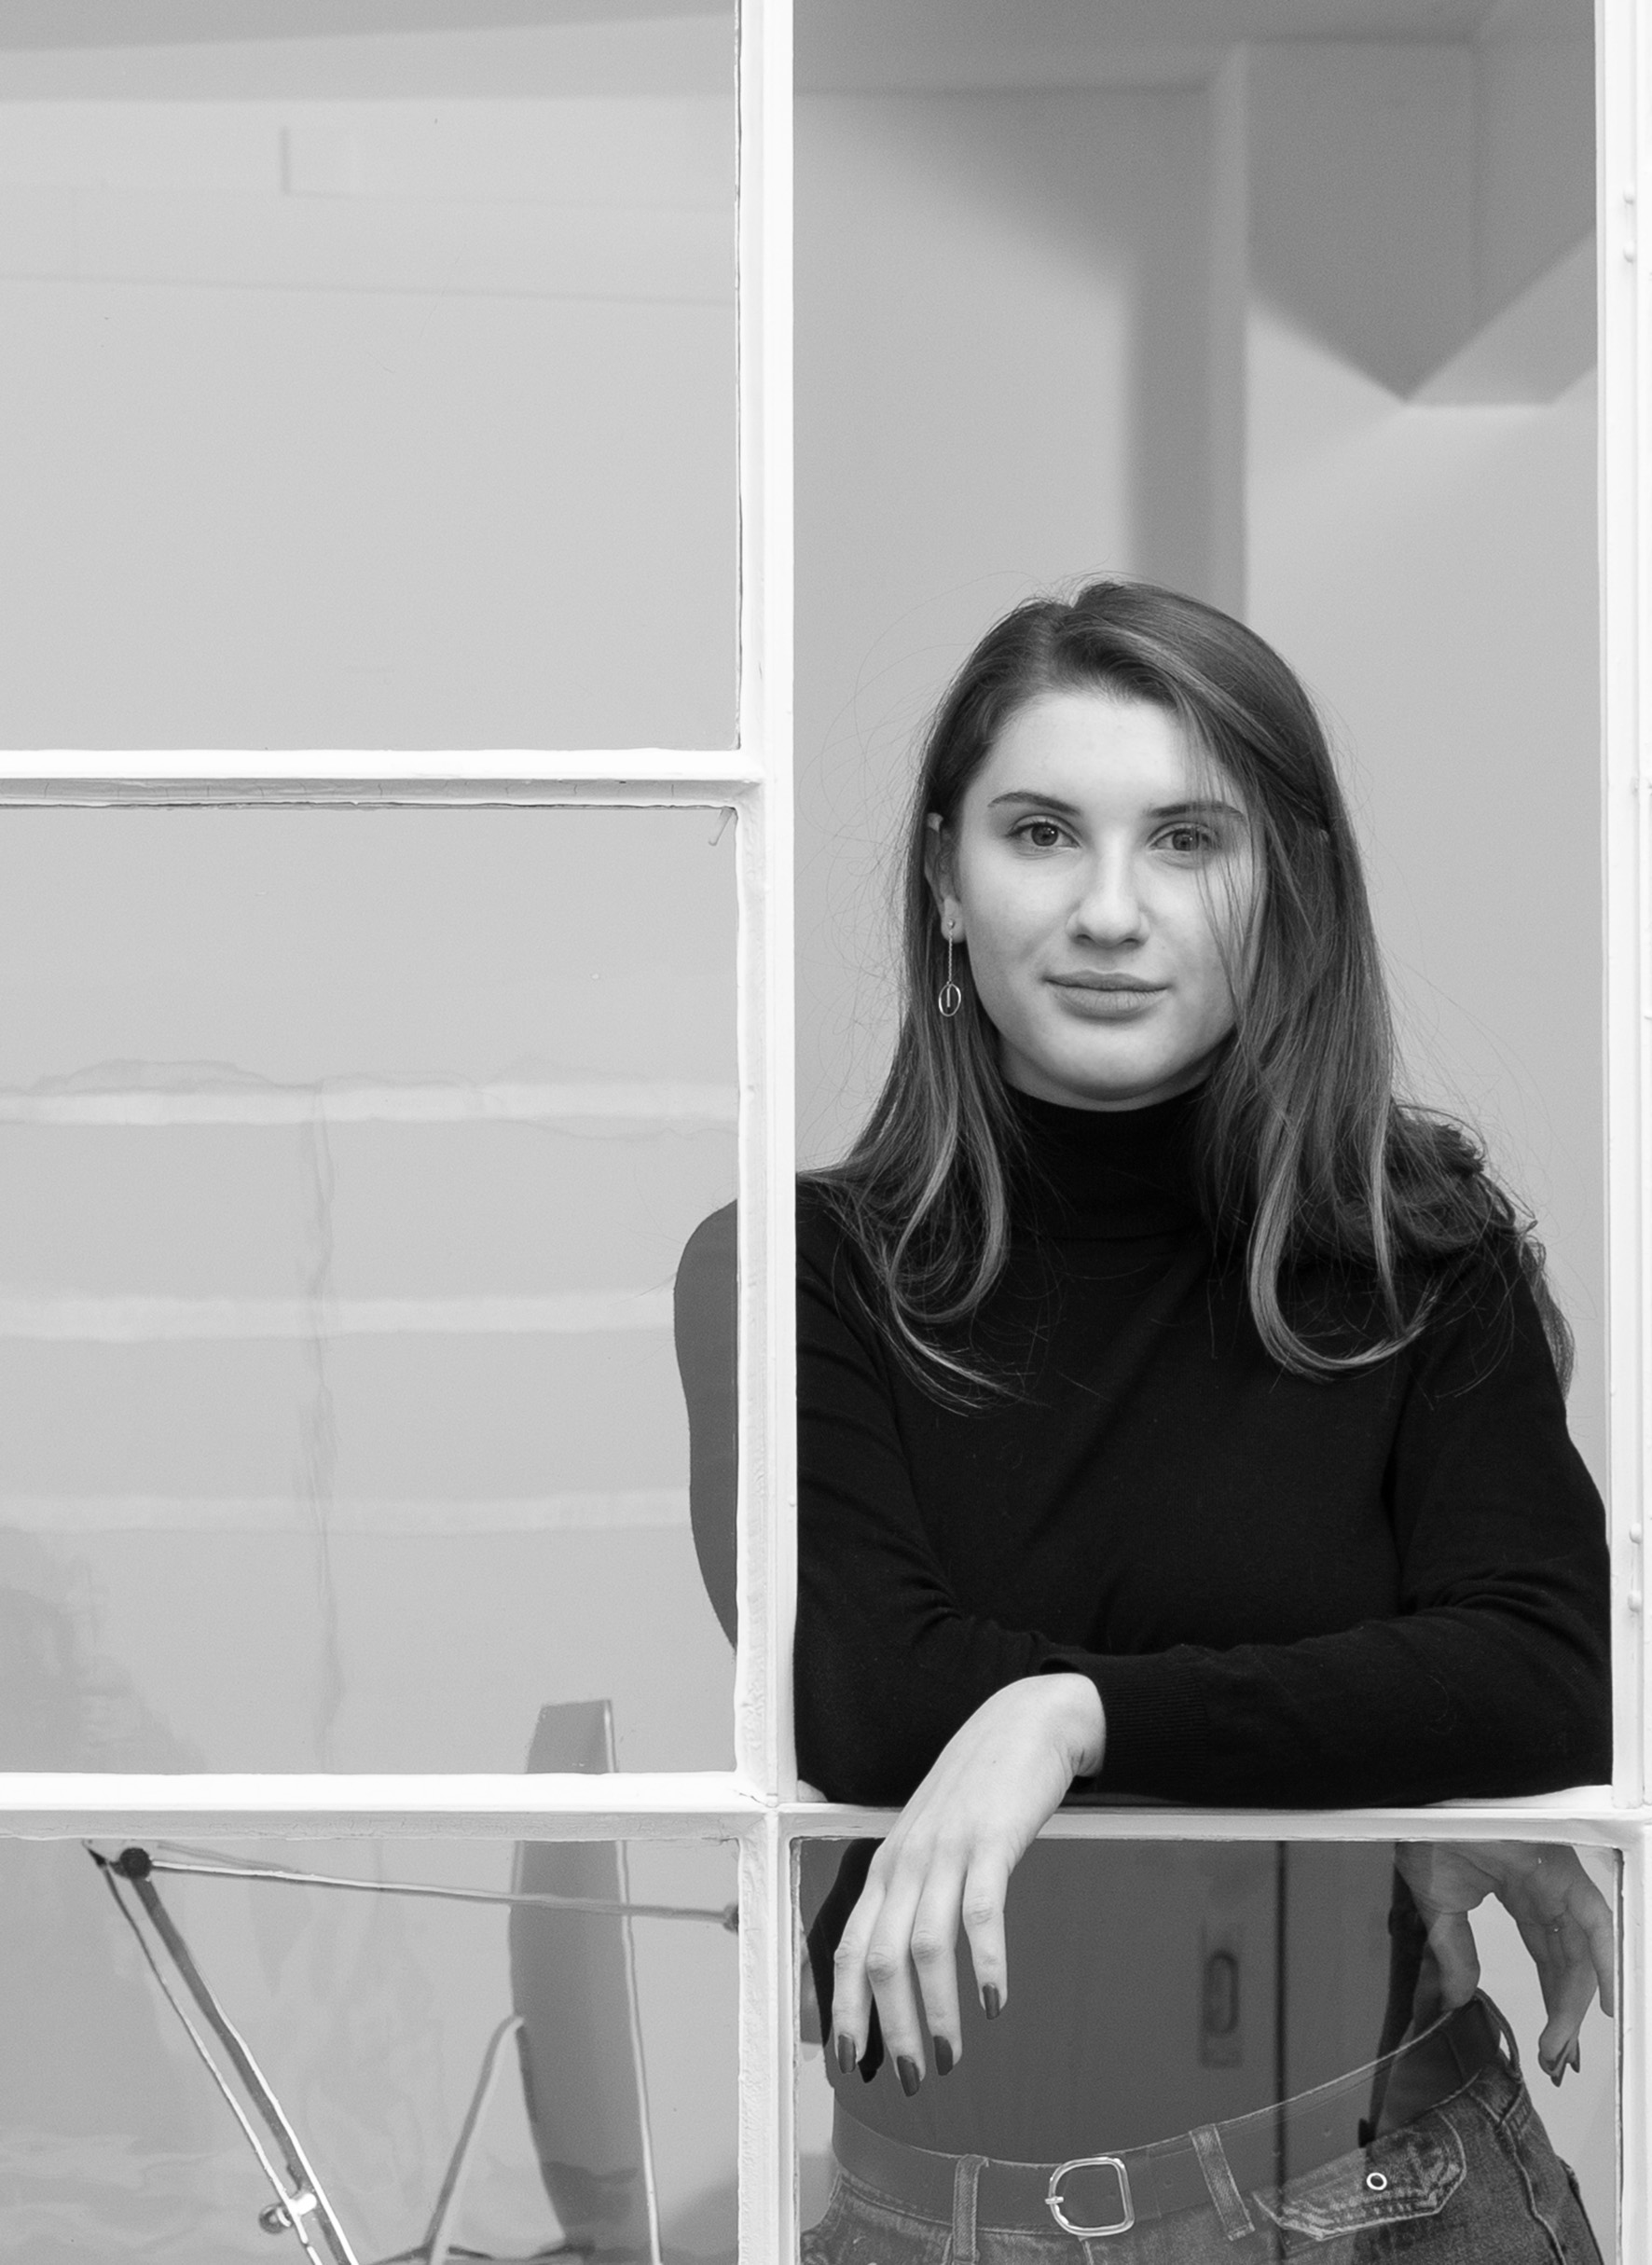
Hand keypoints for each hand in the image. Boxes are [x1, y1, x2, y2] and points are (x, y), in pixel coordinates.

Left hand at [829, 1674, 1103, 2091]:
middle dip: (891, 2028)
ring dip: (936, 2011)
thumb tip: (905, 1961)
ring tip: (950, 2059)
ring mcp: (947, 1849)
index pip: (850, 1946)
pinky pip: (981, 1913)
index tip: (850, 2062)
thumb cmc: (979, 1788)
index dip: (845, 2007)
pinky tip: (994, 2002)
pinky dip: (984, 1963)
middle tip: (910, 2080)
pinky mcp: (992, 1841)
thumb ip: (916, 1890)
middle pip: (880, 1958)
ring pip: (924, 1946)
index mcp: (888, 1865)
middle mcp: (907, 1860)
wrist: (1026, 1720)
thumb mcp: (932, 1838)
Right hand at [1395, 1841, 1614, 2083]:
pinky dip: (1605, 1961)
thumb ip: (1454, 1952)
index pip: (1547, 1958)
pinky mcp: (1564, 1872)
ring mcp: (1559, 1881)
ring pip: (1580, 1953)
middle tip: (1557, 2061)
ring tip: (1563, 2049)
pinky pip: (1595, 1921)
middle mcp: (1547, 1891)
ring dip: (1574, 2004)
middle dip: (1565, 2015)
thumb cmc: (1430, 1833)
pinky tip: (1602, 2001)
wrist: (1426, 1801)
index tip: (1548, 2048)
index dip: (1551, 2003)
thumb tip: (1456, 2000)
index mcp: (1520, 1894)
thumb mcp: (1438, 1905)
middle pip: (1567, 1964)